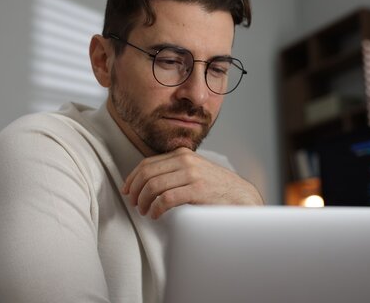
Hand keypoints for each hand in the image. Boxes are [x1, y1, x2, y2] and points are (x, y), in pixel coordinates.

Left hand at [121, 147, 263, 218]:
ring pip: (153, 186)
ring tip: (145, 211)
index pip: (147, 163)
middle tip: (134, 203)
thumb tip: (148, 180)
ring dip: (144, 201)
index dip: (132, 178)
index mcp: (182, 154)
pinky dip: (156, 209)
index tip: (127, 190)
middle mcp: (185, 160)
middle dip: (135, 190)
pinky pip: (166, 199)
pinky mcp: (197, 190)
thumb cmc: (215, 186)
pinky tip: (156, 215)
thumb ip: (175, 169)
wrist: (241, 195)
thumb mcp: (195, 170)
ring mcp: (192, 174)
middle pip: (147, 174)